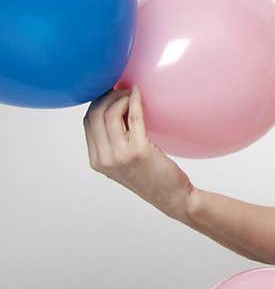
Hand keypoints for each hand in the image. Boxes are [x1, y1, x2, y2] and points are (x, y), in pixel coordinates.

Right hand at [83, 86, 194, 221]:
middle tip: (122, 91)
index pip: (88, 122)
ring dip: (121, 97)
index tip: (112, 95)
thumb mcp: (124, 161)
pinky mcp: (139, 150)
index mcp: (97, 161)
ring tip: (131, 94)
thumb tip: (114, 106)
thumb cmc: (152, 177)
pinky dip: (135, 101)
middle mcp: (104, 158)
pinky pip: (133, 117)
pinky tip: (139, 93)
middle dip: (107, 96)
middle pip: (95, 114)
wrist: (172, 197)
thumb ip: (114, 141)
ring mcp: (120, 155)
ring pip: (110, 113)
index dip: (98, 103)